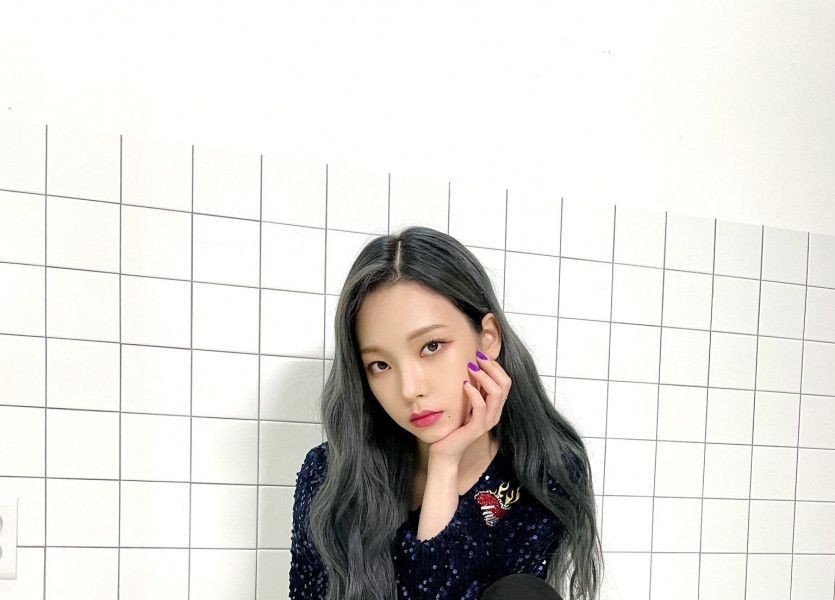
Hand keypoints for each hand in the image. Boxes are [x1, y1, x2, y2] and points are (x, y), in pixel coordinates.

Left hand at [428, 350, 511, 465]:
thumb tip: (472, 365)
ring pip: (497, 393)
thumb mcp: (465, 405)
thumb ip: (472, 390)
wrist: (445, 452)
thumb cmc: (453, 427)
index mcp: (494, 407)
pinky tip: (464, 385)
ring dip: (484, 376)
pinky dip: (474, 392)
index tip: (481, 354)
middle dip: (492, 367)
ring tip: (471, 367)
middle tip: (477, 357)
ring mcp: (487, 422)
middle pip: (505, 384)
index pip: (505, 381)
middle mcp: (494, 414)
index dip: (496, 366)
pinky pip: (481, 407)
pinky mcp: (476, 429)